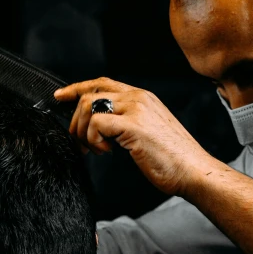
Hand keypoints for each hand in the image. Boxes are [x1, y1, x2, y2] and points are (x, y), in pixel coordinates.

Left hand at [54, 77, 214, 196]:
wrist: (193, 170)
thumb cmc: (173, 158)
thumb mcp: (147, 131)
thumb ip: (127, 122)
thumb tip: (101, 127)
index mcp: (142, 97)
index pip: (102, 83)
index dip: (77, 88)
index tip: (59, 97)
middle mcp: (138, 97)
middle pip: (90, 94)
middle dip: (75, 120)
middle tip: (79, 143)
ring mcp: (136, 109)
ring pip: (89, 107)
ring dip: (83, 132)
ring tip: (95, 150)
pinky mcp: (133, 126)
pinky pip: (96, 124)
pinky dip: (94, 140)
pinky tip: (107, 152)